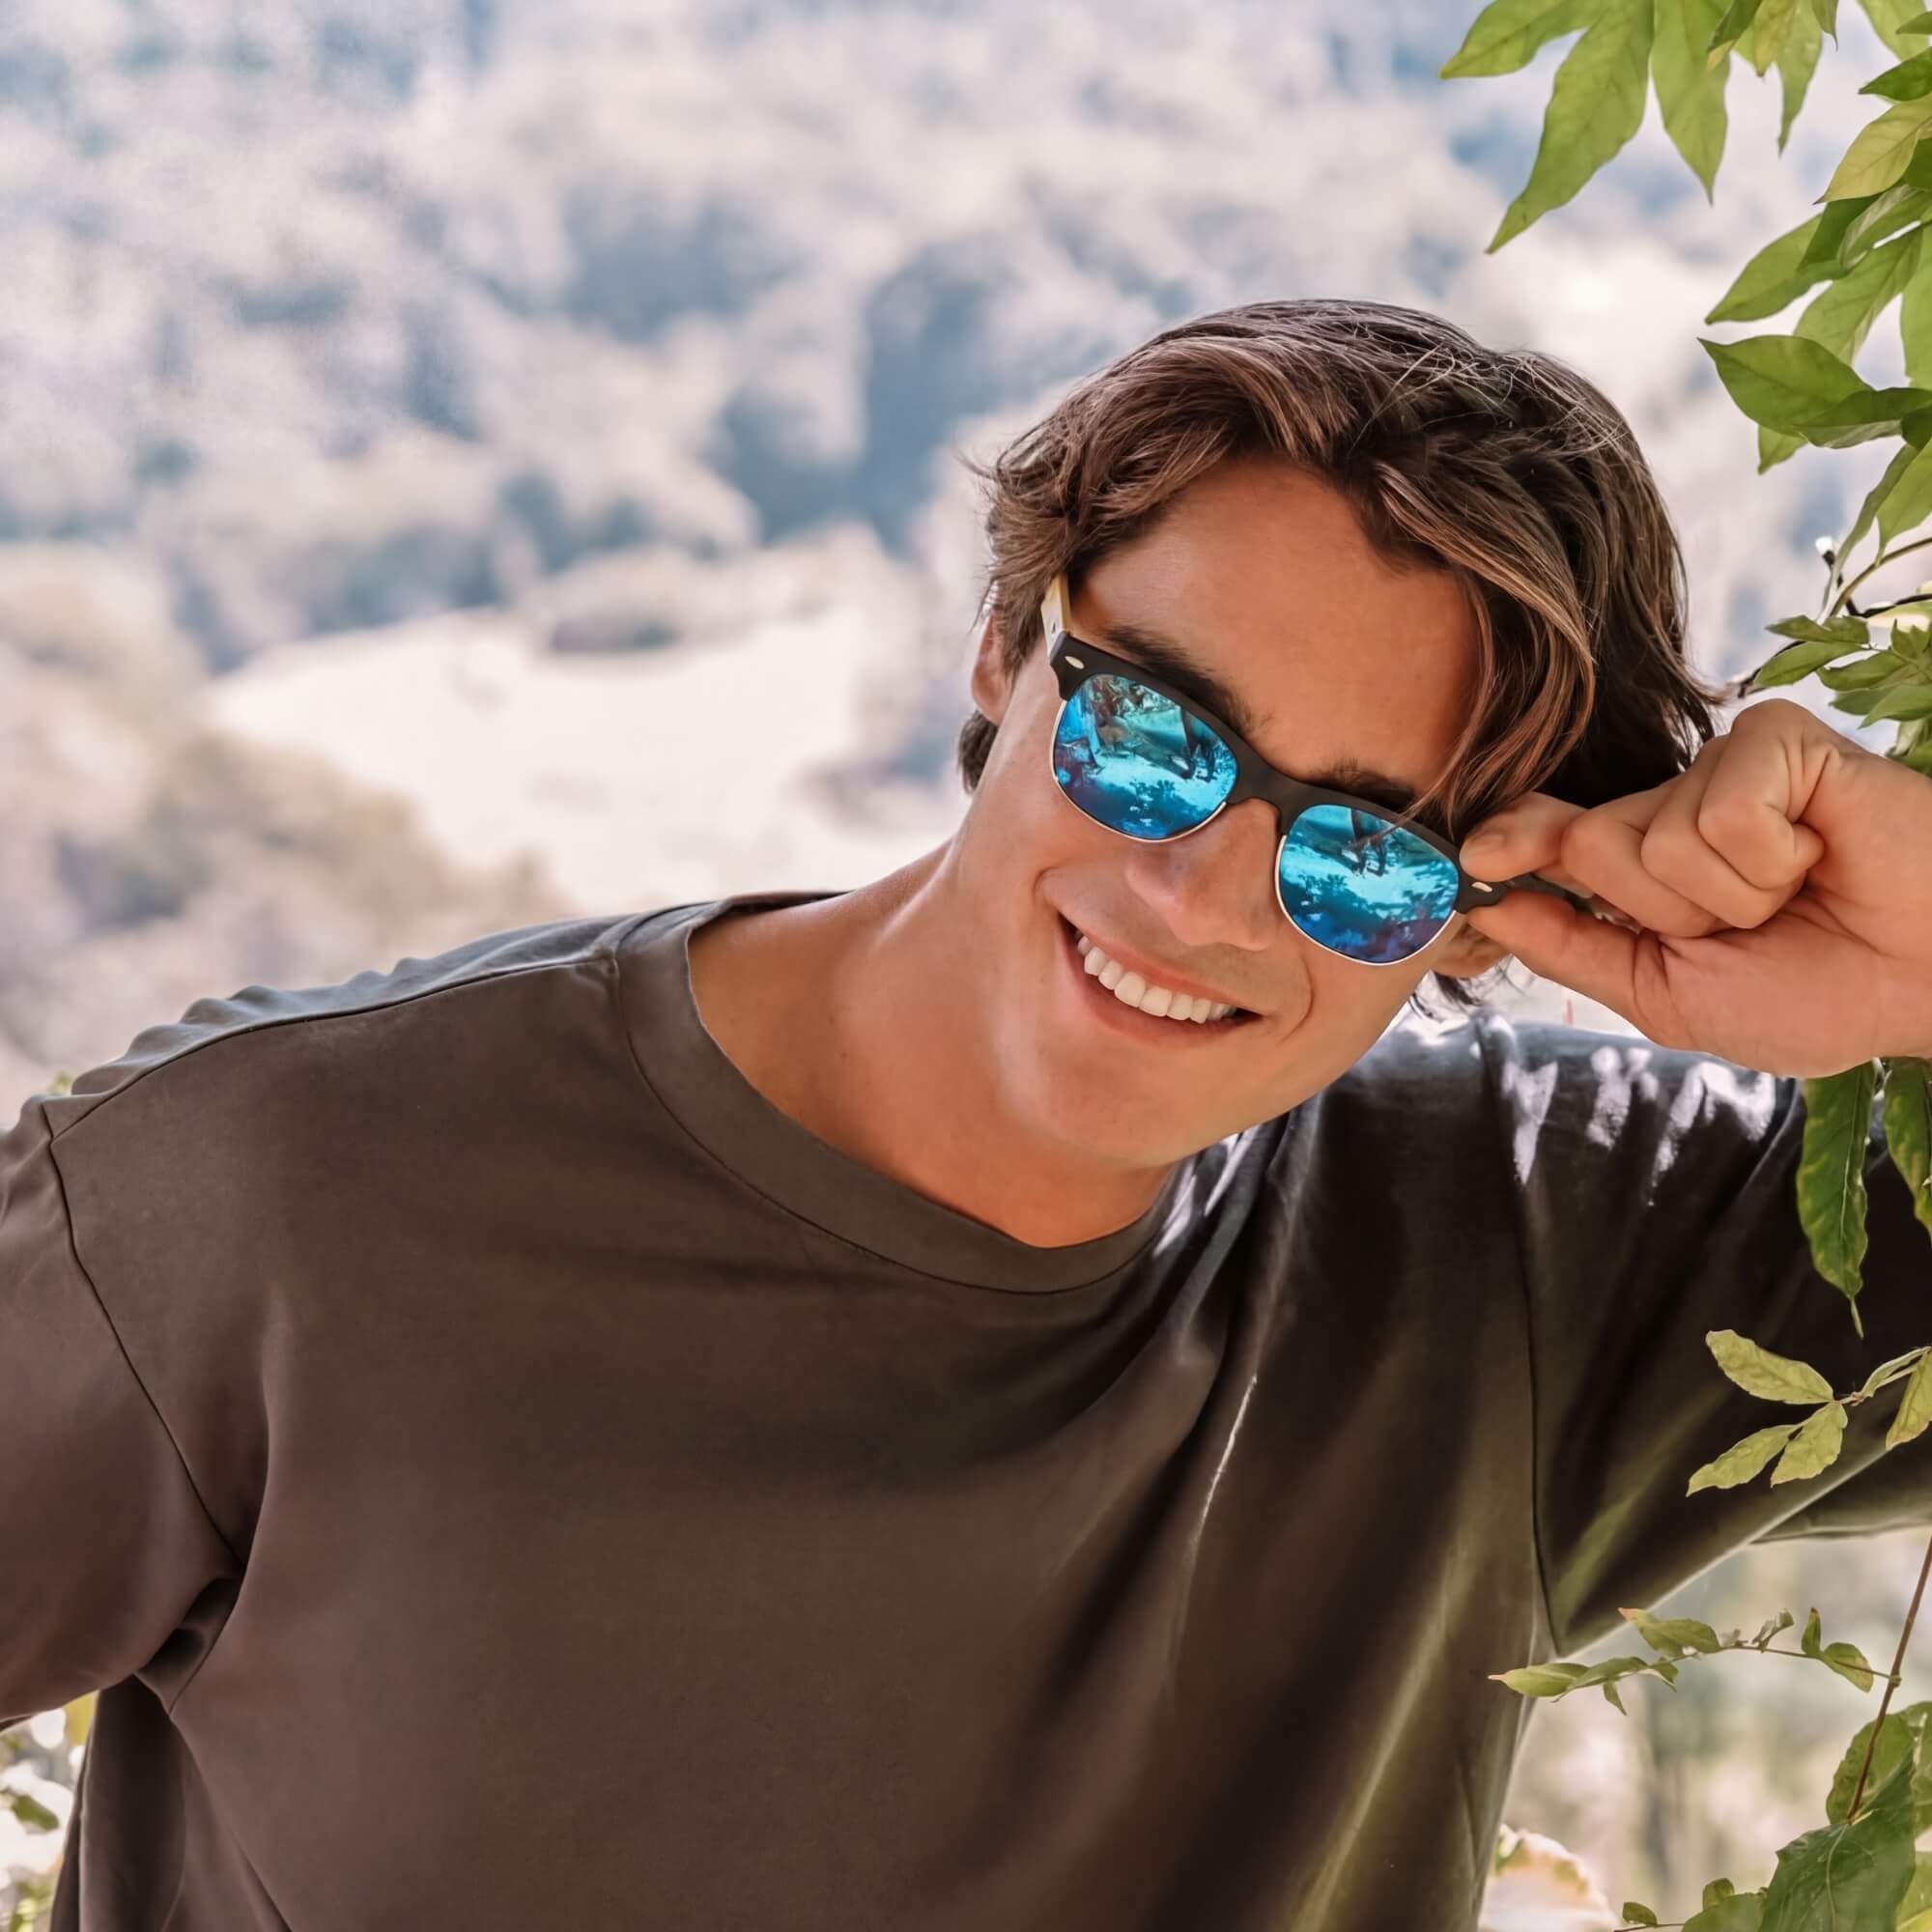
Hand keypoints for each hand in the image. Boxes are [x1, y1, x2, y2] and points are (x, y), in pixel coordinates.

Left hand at [1456, 699, 1931, 1076]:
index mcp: (1642, 866)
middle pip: (1587, 845)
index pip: (1548, 835)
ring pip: (1651, 835)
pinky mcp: (1778, 739)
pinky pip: (1719, 811)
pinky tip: (1821, 856)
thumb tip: (1481, 907)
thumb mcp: (1669, 994)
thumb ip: (1573, 948)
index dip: (1509, 843)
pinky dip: (1772, 858)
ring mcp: (1722, 767)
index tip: (1475, 858)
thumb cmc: (1818, 992)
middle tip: (1750, 924)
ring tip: (1796, 892)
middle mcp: (1672, 808)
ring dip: (1730, 896)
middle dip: (1665, 914)